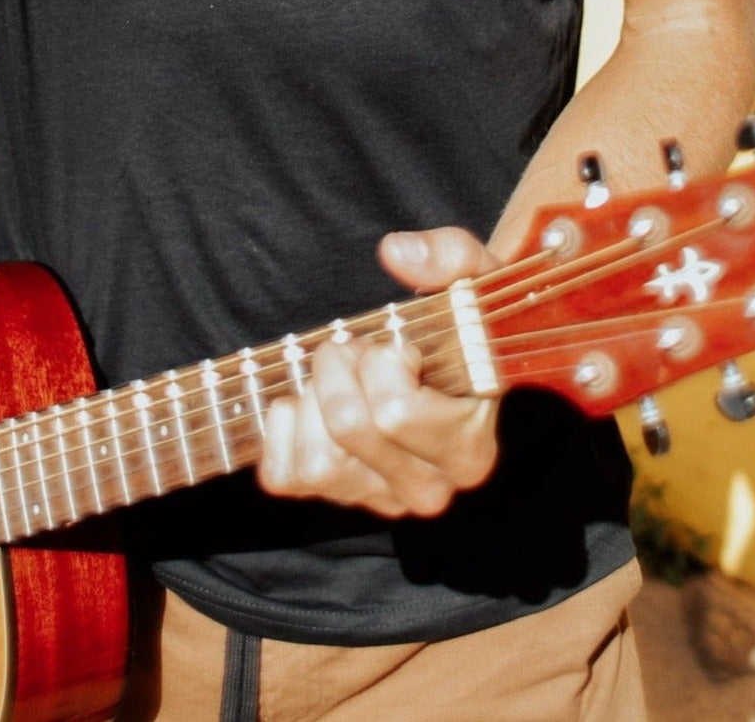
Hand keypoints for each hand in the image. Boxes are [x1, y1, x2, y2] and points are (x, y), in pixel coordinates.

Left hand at [258, 229, 501, 518]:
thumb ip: (450, 256)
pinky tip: (310, 405)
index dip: (382, 362)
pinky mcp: (333, 499)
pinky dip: (283, 432)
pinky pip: (283, 477)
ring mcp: (379, 500)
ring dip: (313, 402)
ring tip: (337, 378)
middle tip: (356, 350)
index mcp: (469, 451)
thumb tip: (396, 253)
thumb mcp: (471, 279)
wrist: (438, 361)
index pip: (395, 413)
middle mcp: (429, 490)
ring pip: (317, 462)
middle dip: (340, 368)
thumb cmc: (457, 326)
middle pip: (348, 428)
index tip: (400, 344)